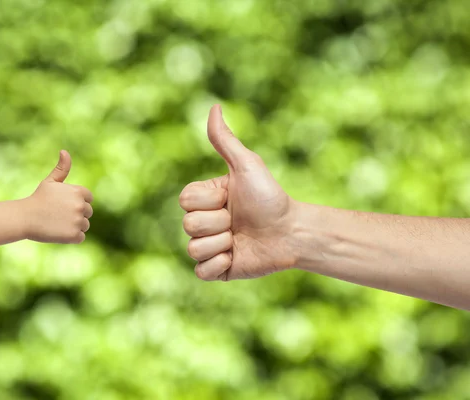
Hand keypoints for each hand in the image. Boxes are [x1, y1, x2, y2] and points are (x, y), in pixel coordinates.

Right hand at [23, 150, 93, 243]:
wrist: (25, 218)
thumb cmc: (37, 199)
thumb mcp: (50, 182)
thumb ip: (61, 168)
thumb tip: (64, 151)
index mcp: (79, 192)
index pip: (89, 199)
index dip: (77, 202)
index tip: (63, 204)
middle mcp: (81, 205)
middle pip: (88, 213)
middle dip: (76, 214)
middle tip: (58, 215)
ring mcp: (78, 221)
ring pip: (84, 225)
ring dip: (74, 226)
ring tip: (58, 223)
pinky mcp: (74, 235)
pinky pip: (80, 237)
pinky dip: (71, 237)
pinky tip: (59, 231)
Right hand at [179, 105, 299, 280]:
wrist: (292, 231)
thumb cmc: (270, 197)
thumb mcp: (247, 166)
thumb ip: (225, 140)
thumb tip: (214, 107)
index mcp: (205, 199)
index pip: (185, 201)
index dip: (209, 201)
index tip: (230, 198)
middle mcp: (204, 222)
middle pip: (189, 225)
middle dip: (219, 223)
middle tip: (239, 221)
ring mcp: (209, 247)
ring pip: (194, 249)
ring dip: (222, 244)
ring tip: (240, 239)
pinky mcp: (217, 270)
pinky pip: (201, 271)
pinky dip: (220, 265)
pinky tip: (237, 256)